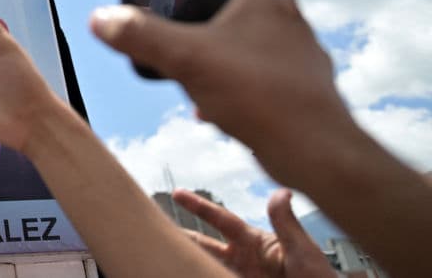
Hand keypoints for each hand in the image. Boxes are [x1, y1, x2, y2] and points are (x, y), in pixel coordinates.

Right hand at [89, 0, 352, 184]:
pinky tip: (210, 106)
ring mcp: (299, 60)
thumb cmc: (259, 91)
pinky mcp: (299, 94)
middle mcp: (290, 23)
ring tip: (194, 62)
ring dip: (228, 44)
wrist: (314, 151)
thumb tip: (101, 17)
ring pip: (260, 40)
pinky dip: (236, 84)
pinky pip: (262, 78)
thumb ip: (141, 36)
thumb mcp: (187, 58)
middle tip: (192, 3)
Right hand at [174, 188, 335, 277]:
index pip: (220, 220)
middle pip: (203, 244)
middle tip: (157, 226)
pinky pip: (211, 277)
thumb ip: (286, 223)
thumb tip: (280, 191)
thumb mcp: (303, 251)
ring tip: (166, 256)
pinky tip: (184, 271)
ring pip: (204, 265)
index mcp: (255, 242)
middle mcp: (242, 259)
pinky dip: (197, 272)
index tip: (178, 193)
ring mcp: (238, 275)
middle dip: (181, 235)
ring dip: (187, 260)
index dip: (199, 206)